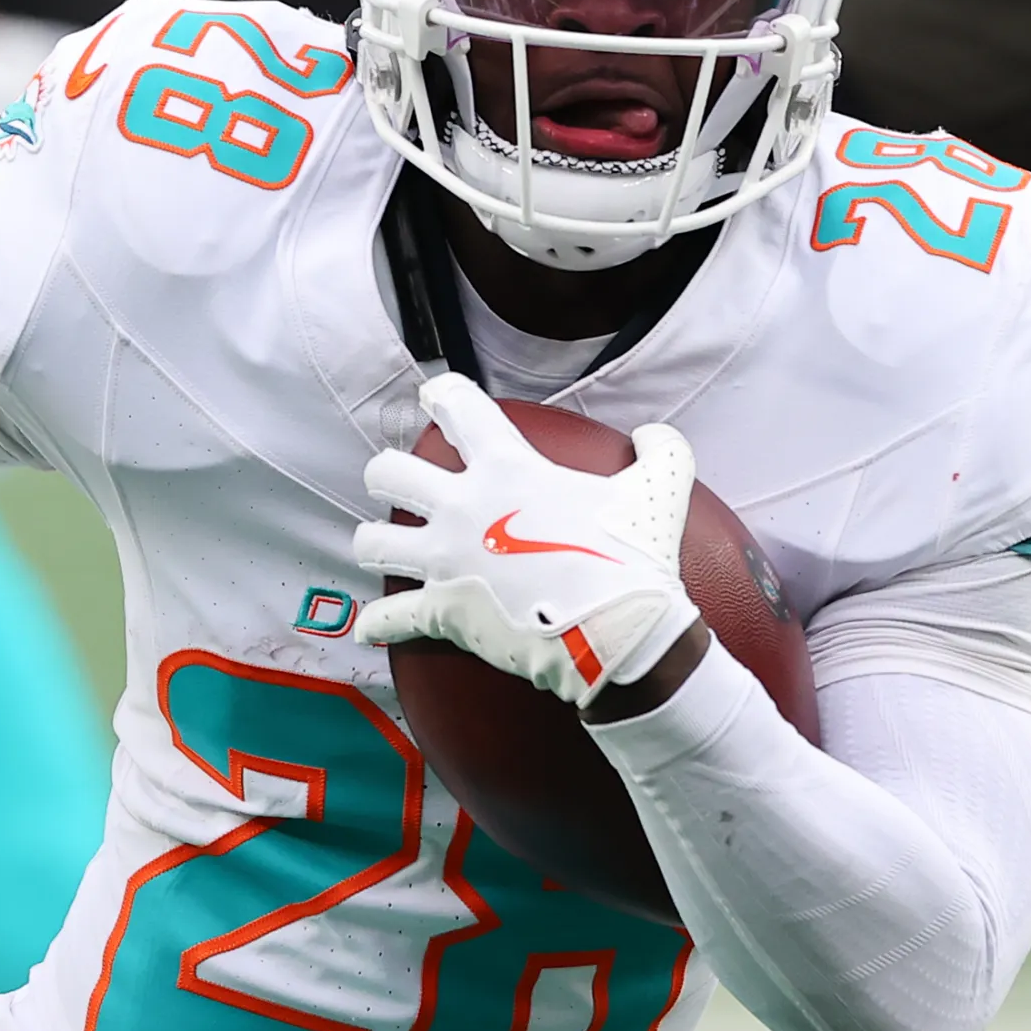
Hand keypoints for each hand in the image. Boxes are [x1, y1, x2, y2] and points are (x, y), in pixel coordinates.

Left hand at [353, 374, 697, 707]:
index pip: (458, 409)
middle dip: (386, 475)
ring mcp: (446, 562)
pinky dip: (376, 624)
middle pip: (388, 474)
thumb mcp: (662, 488)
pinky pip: (389, 618)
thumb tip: (655, 434)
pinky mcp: (442, 613)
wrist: (621, 634)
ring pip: (372, 542)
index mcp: (507, 469)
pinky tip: (368, 627)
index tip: (432, 396)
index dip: (441, 396)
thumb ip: (662, 449)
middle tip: (396, 483)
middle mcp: (462, 508)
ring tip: (380, 548)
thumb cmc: (636, 559)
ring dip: (372, 543)